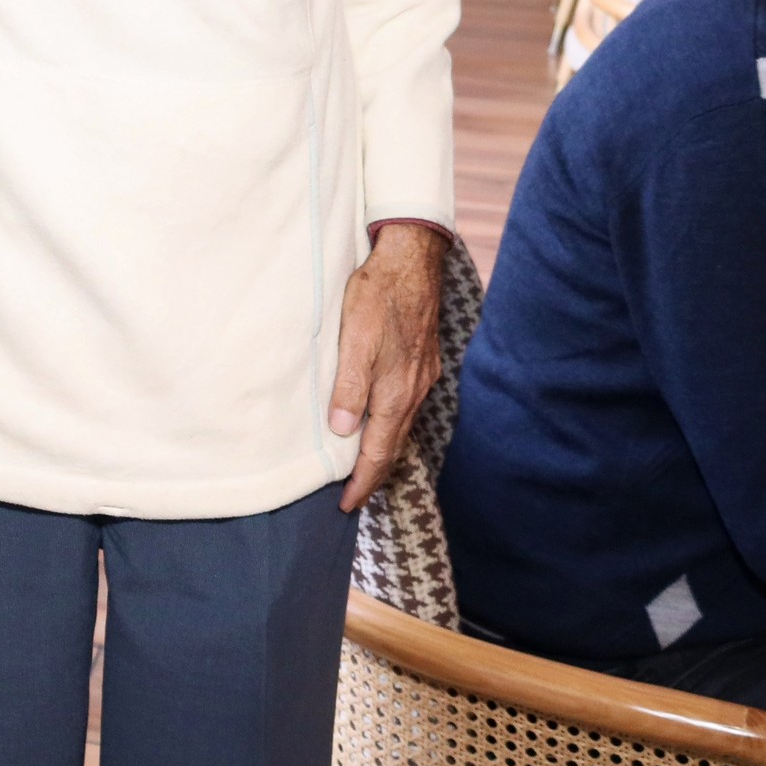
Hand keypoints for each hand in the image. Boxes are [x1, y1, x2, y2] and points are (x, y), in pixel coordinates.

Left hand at [331, 222, 447, 511]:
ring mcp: (421, 376)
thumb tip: (343, 430)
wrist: (413, 259)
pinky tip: (381, 420)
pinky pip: (407, 406)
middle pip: (392, 446)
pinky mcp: (422, 360)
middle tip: (352, 496)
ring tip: (363, 466)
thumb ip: (351, 386)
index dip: (362, 483)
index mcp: (395, 392)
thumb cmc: (379, 294)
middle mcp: (413, 391)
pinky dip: (392, 425)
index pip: (377, 453)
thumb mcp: (355, 338)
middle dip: (373, 475)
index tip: (346, 506)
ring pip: (401, 426)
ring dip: (382, 451)